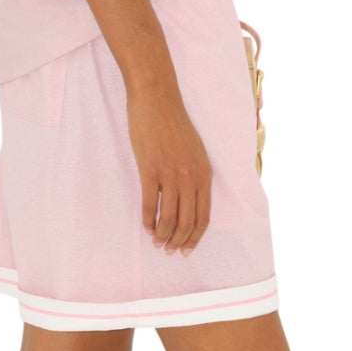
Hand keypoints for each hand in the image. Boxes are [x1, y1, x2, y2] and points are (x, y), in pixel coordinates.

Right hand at [127, 87, 212, 252]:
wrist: (157, 99)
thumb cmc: (174, 124)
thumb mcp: (195, 151)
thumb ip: (195, 174)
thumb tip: (189, 200)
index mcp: (205, 174)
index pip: (204, 216)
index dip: (195, 237)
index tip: (186, 249)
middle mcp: (191, 177)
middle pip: (187, 222)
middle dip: (178, 242)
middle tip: (168, 251)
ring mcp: (170, 174)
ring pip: (169, 218)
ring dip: (162, 235)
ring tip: (156, 242)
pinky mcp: (150, 170)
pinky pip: (149, 204)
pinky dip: (148, 220)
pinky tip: (146, 227)